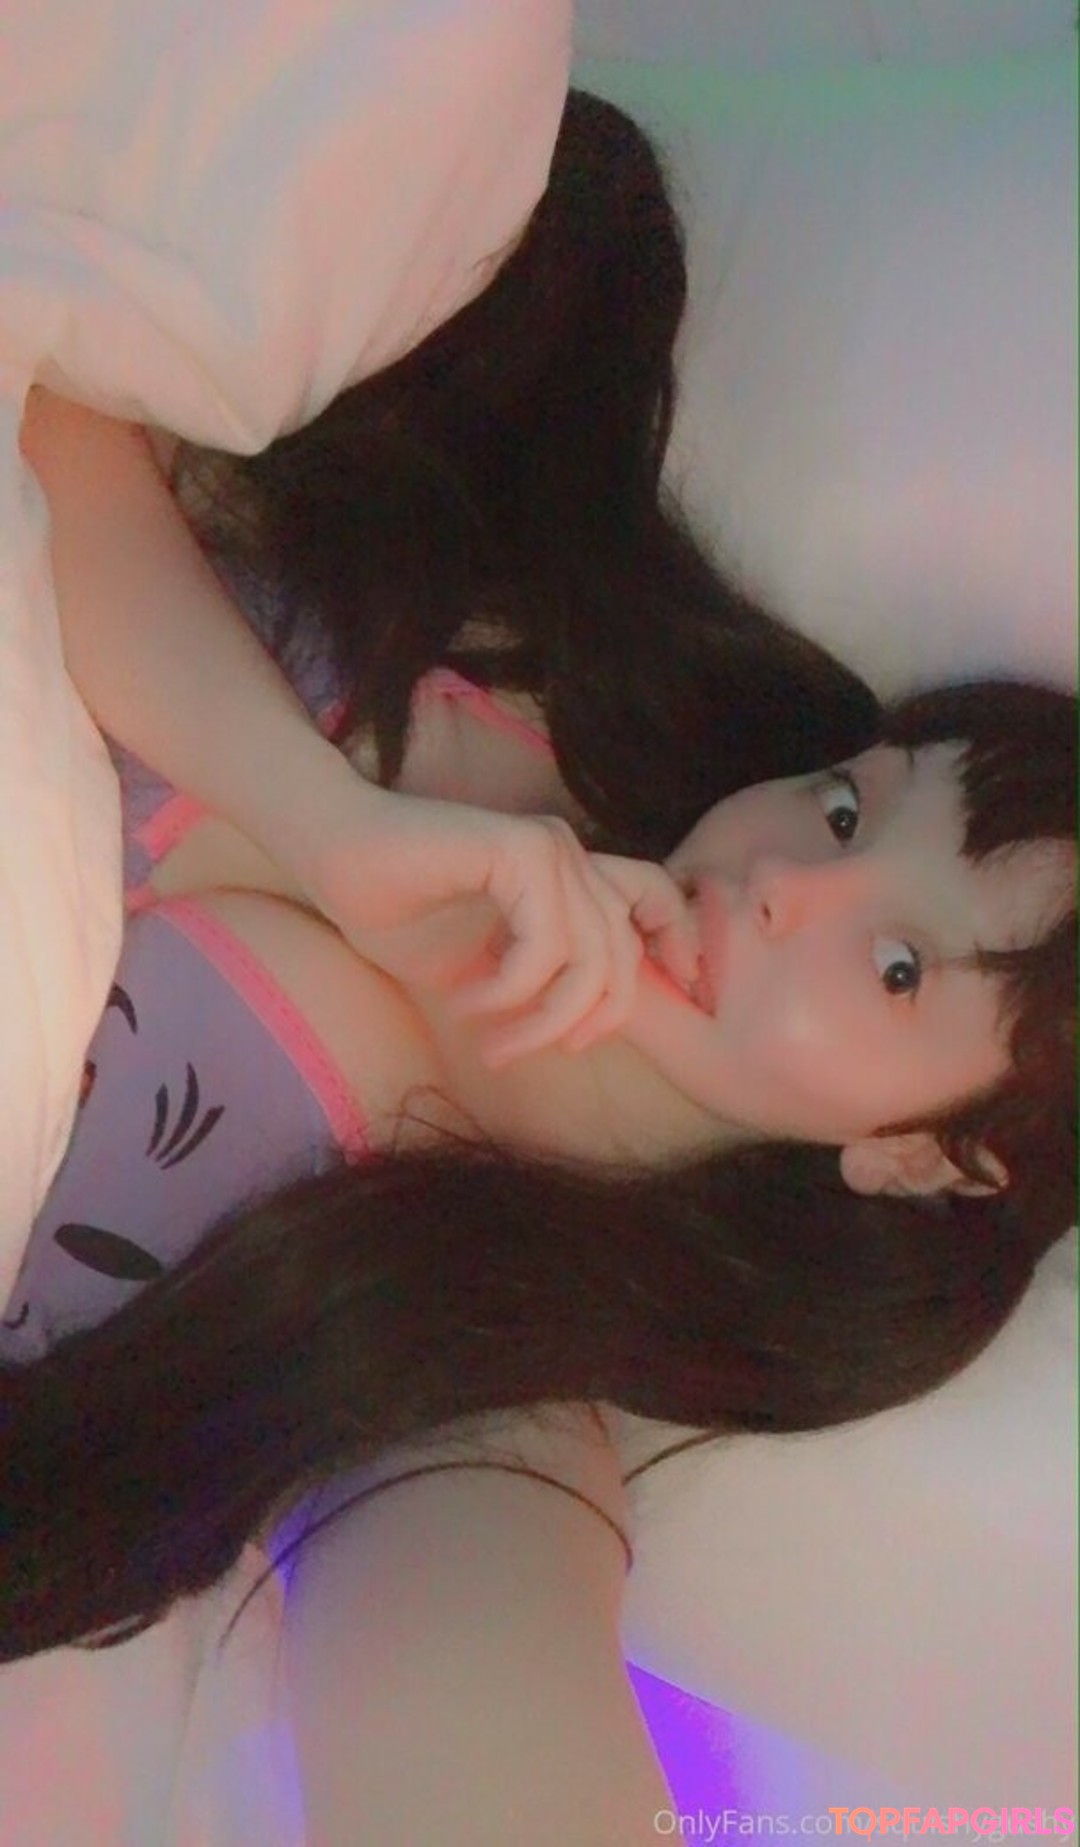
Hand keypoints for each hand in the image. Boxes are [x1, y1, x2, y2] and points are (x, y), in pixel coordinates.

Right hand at [304, 783, 700, 1065]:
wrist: (332, 855)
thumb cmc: (394, 909)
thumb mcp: (480, 966)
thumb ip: (538, 984)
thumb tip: (580, 1031)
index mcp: (570, 874)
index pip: (655, 907)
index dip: (668, 956)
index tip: (622, 1022)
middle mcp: (570, 855)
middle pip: (624, 956)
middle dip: (582, 1023)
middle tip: (516, 1053)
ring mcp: (549, 848)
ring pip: (590, 961)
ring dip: (541, 1019)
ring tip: (491, 1041)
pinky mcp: (519, 849)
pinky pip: (546, 945)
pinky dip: (510, 989)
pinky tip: (468, 1000)